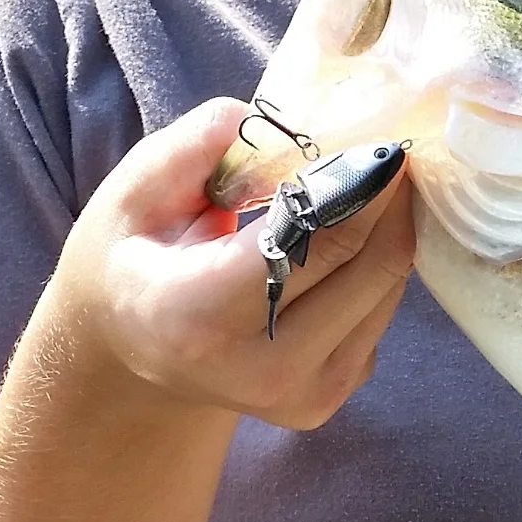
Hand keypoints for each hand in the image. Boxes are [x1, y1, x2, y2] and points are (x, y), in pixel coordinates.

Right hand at [45, 96, 415, 430]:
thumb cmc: (130, 260)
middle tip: (391, 144)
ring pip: (387, 285)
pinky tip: (353, 230)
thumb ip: (195, 148)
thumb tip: (275, 124)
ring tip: (371, 179)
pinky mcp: (330, 396)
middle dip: (387, 195)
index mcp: (197, 317)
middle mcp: (259, 370)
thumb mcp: (132, 191)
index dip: (353, 183)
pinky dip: (377, 260)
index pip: (308, 241)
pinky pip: (381, 309)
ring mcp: (303, 394)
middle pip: (365, 263)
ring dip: (392, 224)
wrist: (129, 351)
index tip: (376, 138)